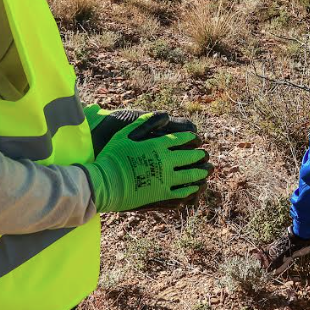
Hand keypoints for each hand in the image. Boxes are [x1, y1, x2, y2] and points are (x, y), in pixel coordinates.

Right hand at [81, 112, 210, 212]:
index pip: (182, 139)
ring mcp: (165, 179)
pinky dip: (191, 189)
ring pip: (191, 175)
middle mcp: (166, 161)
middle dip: (199, 156)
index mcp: (158, 145)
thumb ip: (144, 123)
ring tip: (205, 171)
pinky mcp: (162, 194)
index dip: (192, 139)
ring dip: (200, 172)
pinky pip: (182, 192)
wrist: (104, 183)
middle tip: (204, 155)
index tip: (197, 139)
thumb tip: (162, 115)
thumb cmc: (111, 157)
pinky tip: (195, 187)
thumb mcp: (125, 134)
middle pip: (190, 157)